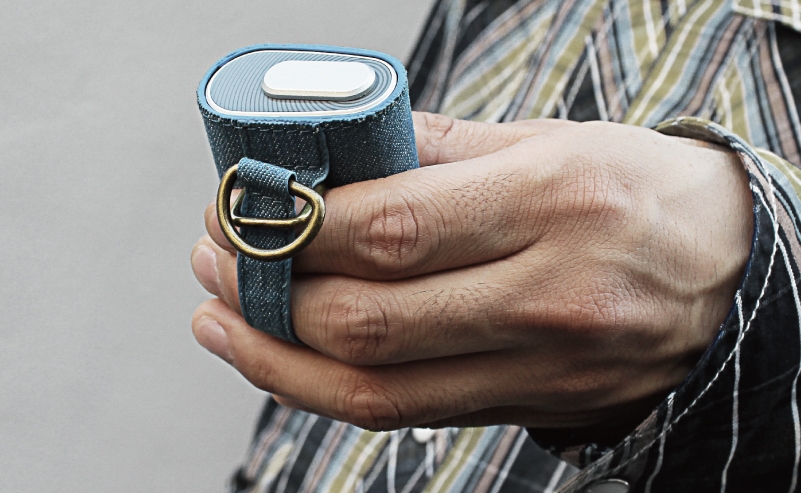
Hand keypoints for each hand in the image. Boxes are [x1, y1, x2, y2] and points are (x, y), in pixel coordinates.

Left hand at [190, 113, 752, 432]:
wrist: (732, 272)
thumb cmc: (638, 190)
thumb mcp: (551, 139)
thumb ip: (438, 149)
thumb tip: (339, 153)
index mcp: (556, 201)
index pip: (394, 228)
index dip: (297, 226)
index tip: (242, 208)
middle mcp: (551, 293)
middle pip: (372, 317)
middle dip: (268, 290)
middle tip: (217, 256)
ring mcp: (545, 364)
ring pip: (379, 387)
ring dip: (278, 356)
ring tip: (219, 320)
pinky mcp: (533, 403)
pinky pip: (411, 411)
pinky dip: (332, 389)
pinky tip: (286, 358)